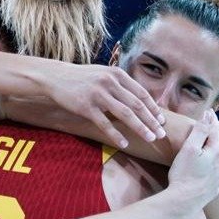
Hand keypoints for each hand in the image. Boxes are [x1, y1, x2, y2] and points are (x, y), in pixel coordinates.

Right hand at [43, 63, 164, 148]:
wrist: (56, 77)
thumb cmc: (83, 78)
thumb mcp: (104, 74)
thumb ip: (121, 84)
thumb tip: (140, 100)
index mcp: (117, 74)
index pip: (141, 93)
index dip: (154, 108)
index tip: (162, 120)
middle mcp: (110, 82)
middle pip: (137, 105)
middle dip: (152, 121)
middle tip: (161, 134)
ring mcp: (98, 94)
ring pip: (125, 114)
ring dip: (140, 128)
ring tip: (150, 138)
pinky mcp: (86, 106)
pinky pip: (105, 124)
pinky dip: (116, 135)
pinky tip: (124, 144)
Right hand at [166, 110, 218, 214]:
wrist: (185, 201)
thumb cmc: (184, 174)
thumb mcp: (189, 149)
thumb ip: (200, 132)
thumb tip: (208, 116)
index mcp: (216, 151)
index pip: (214, 130)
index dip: (211, 119)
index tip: (208, 111)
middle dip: (218, 129)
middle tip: (213, 120)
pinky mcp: (215, 185)